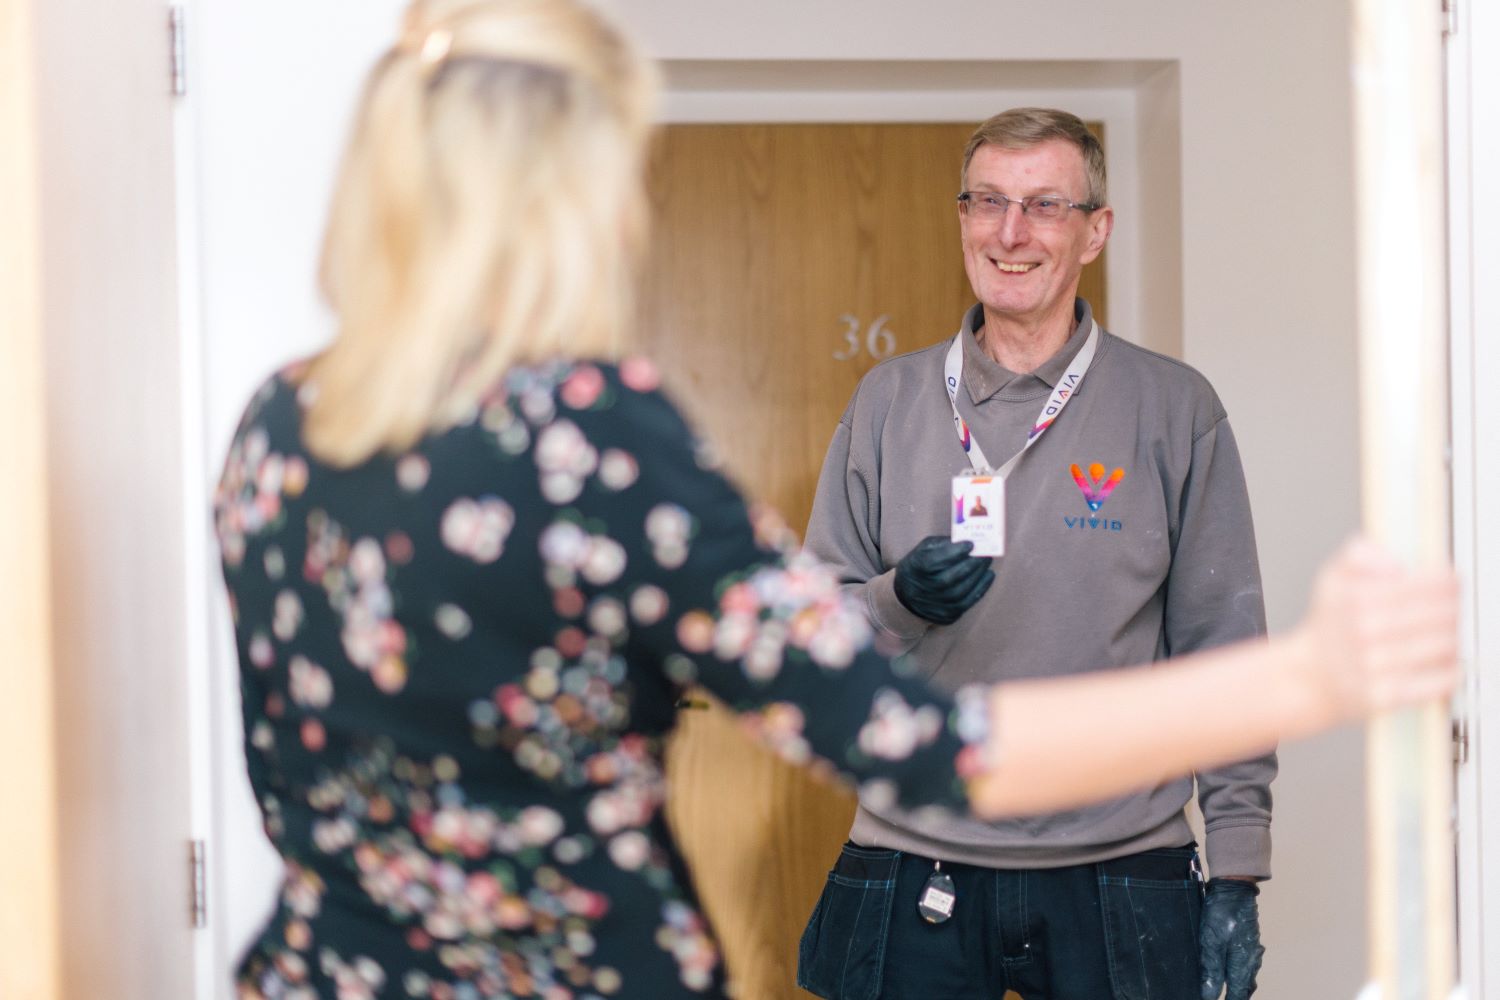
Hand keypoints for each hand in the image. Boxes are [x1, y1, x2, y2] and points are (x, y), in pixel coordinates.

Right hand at [893, 535, 993, 624]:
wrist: (907, 596)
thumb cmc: (920, 566)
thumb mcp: (924, 549)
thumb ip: (943, 543)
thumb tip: (967, 540)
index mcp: (916, 569)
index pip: (934, 561)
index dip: (955, 552)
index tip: (971, 544)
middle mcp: (924, 589)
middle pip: (950, 578)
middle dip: (972, 564)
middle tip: (985, 553)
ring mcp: (935, 605)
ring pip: (961, 592)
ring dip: (978, 576)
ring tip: (987, 562)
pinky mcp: (946, 616)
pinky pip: (967, 603)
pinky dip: (980, 588)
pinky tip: (987, 576)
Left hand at [1199, 878, 1263, 999]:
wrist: (1235, 886)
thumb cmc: (1222, 911)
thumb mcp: (1211, 940)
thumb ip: (1211, 968)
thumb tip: (1209, 994)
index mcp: (1242, 963)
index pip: (1236, 993)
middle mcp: (1251, 959)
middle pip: (1244, 987)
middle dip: (1234, 995)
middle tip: (1219, 997)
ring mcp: (1252, 949)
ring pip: (1246, 975)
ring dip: (1237, 986)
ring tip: (1226, 990)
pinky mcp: (1249, 940)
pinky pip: (1246, 964)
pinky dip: (1239, 973)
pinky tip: (1231, 970)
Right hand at [1290, 537, 1459, 726]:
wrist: (1309, 677)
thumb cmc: (1330, 626)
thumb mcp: (1333, 577)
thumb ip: (1360, 553)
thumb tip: (1394, 563)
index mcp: (1358, 598)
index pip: (1429, 585)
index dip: (1448, 581)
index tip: (1451, 581)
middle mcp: (1366, 630)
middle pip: (1444, 614)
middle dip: (1454, 609)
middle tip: (1452, 609)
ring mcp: (1376, 665)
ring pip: (1446, 645)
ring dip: (1453, 638)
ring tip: (1446, 634)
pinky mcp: (1386, 695)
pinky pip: (1439, 681)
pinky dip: (1451, 672)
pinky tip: (1446, 663)